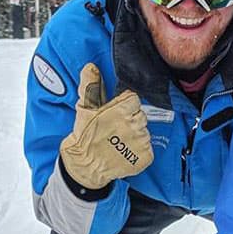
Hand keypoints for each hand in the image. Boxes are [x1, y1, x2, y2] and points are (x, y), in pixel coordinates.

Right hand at [59, 63, 153, 188]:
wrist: (84, 165)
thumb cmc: (84, 136)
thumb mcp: (84, 108)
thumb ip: (90, 86)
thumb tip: (91, 68)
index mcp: (121, 110)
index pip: (134, 100)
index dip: (124, 106)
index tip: (116, 114)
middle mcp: (134, 125)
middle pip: (140, 115)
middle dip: (130, 121)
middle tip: (115, 129)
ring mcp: (141, 142)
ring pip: (144, 132)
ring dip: (135, 136)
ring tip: (118, 141)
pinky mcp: (145, 157)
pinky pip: (148, 149)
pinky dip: (139, 151)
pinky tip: (125, 152)